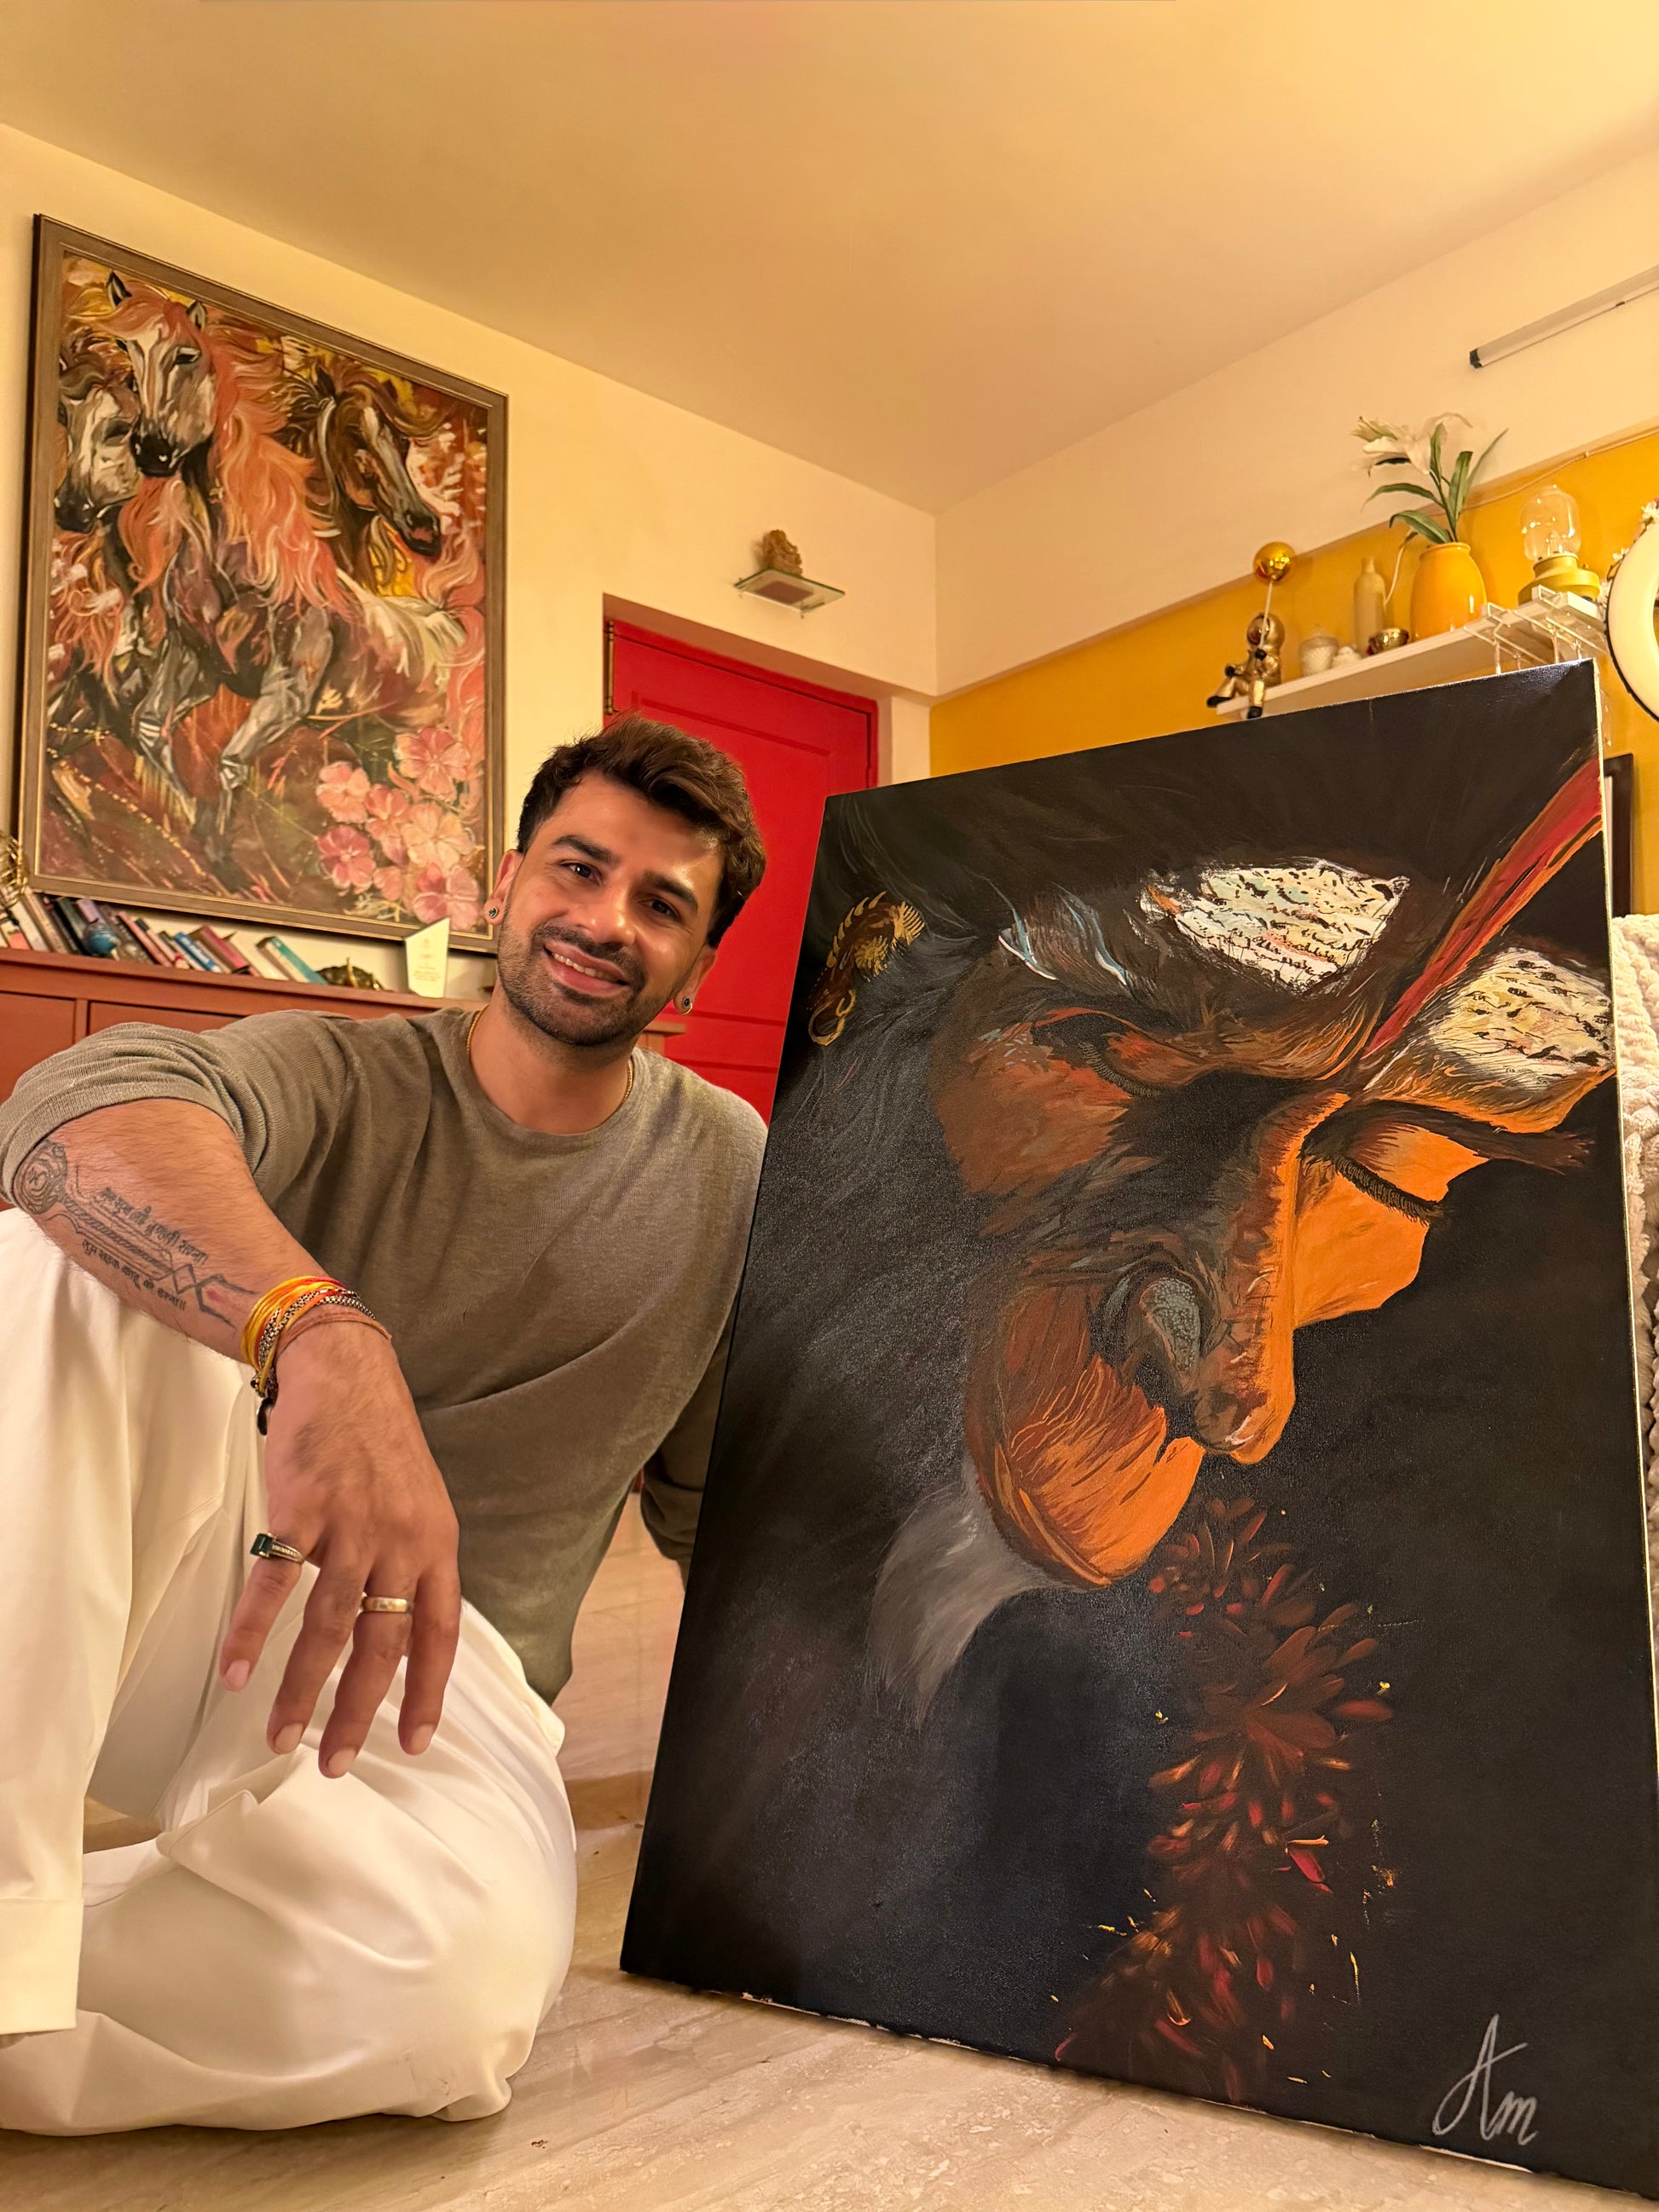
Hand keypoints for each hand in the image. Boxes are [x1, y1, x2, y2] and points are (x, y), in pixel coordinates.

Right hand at [217, 1319, 461, 1774]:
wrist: (345, 1370)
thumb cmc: (378, 1441)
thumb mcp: (418, 1503)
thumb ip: (411, 1564)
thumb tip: (397, 1627)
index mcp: (436, 1545)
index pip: (441, 1634)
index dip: (429, 1692)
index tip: (417, 1743)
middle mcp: (400, 1543)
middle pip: (381, 1646)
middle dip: (358, 1713)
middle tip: (337, 1765)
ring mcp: (351, 1526)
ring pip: (327, 1628)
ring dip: (299, 1690)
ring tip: (278, 1737)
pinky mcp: (302, 1510)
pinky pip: (274, 1586)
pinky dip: (252, 1633)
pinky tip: (234, 1673)